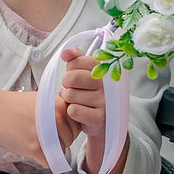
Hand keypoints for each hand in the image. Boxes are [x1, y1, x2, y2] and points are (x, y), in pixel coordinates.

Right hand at [0, 85, 74, 167]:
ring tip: (39, 144)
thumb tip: (69, 122)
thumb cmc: (13, 105)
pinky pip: (49, 161)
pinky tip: (36, 153)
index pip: (76, 126)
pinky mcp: (35, 148)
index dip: (70, 130)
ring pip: (60, 151)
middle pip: (70, 139)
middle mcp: (56, 118)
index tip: (61, 132)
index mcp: (59, 106)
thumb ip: (57, 109)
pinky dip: (45, 160)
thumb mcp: (41, 100)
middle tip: (48, 139)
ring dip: (52, 151)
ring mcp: (46, 133)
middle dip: (61, 142)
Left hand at [59, 47, 129, 173]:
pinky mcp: (99, 118)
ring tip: (79, 101)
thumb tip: (65, 53)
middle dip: (67, 85)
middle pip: (70, 78)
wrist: (105, 120)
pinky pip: (73, 110)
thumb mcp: (88, 72)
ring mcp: (105, 101)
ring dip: (69, 100)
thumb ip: (76, 58)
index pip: (75, 62)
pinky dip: (72, 112)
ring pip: (70, 95)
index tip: (77, 76)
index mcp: (105, 68)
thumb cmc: (92, 92)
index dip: (70, 69)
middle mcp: (107, 83)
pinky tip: (81, 112)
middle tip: (74, 90)